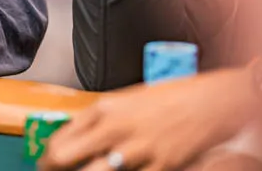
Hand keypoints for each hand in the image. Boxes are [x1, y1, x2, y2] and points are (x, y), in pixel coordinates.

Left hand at [40, 69, 255, 170]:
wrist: (214, 102)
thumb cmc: (173, 98)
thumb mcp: (129, 101)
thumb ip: (104, 120)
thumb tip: (80, 137)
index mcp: (105, 109)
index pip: (61, 139)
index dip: (48, 158)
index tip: (46, 165)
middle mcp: (115, 130)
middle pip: (65, 158)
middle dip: (55, 169)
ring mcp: (137, 152)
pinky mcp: (161, 168)